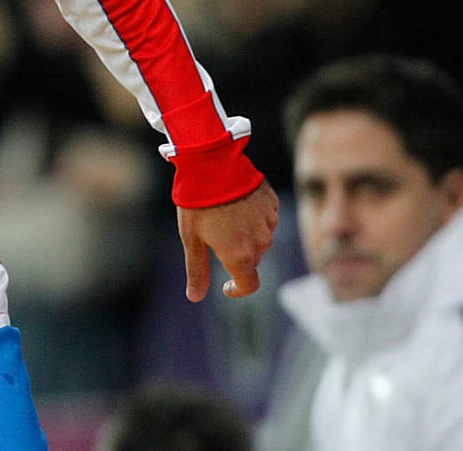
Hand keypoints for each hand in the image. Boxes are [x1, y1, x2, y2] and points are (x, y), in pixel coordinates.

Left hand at [176, 181, 278, 301]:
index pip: (248, 285)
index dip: (237, 289)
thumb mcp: (190, 239)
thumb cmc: (197, 203)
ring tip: (222, 214)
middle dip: (235, 255)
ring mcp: (269, 222)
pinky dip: (252, 216)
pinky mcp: (272, 204)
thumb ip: (197, 271)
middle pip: (251, 260)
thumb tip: (194, 297)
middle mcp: (260, 243)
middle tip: (213, 233)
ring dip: (244, 234)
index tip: (226, 286)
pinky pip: (264, 218)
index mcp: (240, 255)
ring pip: (259, 239)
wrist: (211, 165)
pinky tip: (235, 202)